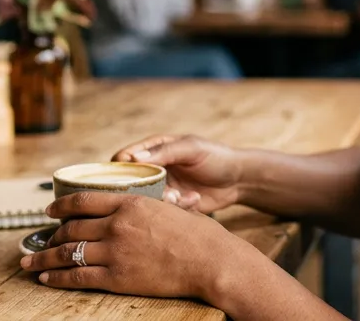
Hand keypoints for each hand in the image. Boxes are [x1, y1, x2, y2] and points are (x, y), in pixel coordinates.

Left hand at [23, 191, 245, 302]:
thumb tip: (139, 205)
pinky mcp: (117, 277)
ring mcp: (115, 251)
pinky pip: (78, 277)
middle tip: (38, 242)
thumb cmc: (199, 235)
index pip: (84, 201)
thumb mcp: (170, 209)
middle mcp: (117, 225)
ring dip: (45, 259)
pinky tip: (47, 279)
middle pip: (71, 228)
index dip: (61, 207)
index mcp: (130, 203)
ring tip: (30, 263)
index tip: (50, 212)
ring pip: (68, 253)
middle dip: (50, 236)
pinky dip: (57, 278)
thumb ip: (148, 206)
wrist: (210, 261)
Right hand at [113, 135, 244, 213]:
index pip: (124, 158)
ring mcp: (162, 188)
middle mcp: (154, 169)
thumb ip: (164, 152)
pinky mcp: (172, 205)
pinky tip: (194, 199)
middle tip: (164, 193)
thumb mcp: (191, 149)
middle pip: (131, 183)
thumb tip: (132, 158)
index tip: (129, 180)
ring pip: (146, 199)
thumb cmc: (216, 156)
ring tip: (180, 197)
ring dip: (163, 201)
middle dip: (144, 191)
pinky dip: (178, 207)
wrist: (239, 180)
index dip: (120, 169)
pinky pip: (164, 210)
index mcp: (154, 149)